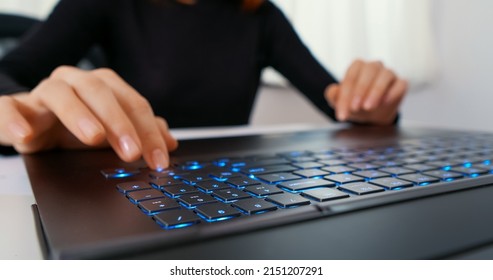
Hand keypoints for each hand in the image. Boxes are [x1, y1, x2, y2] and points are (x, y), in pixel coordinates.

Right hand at [0, 66, 177, 169]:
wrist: (31, 124)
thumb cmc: (76, 127)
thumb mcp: (112, 132)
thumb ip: (141, 132)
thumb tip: (170, 142)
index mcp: (101, 85)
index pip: (132, 103)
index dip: (149, 131)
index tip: (159, 159)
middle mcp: (73, 82)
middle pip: (100, 92)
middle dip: (120, 122)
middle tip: (132, 152)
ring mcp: (42, 93)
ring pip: (60, 93)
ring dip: (78, 115)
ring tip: (93, 137)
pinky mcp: (15, 108)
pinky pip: (8, 107)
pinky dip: (15, 118)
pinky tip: (26, 134)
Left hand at [325, 59, 407, 124]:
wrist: (372, 116)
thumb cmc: (355, 104)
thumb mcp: (341, 102)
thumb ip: (333, 95)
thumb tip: (332, 91)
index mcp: (357, 67)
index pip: (351, 76)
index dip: (345, 94)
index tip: (342, 112)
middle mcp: (374, 67)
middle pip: (369, 70)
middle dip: (360, 90)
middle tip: (355, 107)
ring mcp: (389, 74)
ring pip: (385, 75)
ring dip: (376, 91)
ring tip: (369, 107)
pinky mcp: (400, 84)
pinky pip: (400, 84)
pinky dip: (393, 92)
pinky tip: (385, 102)